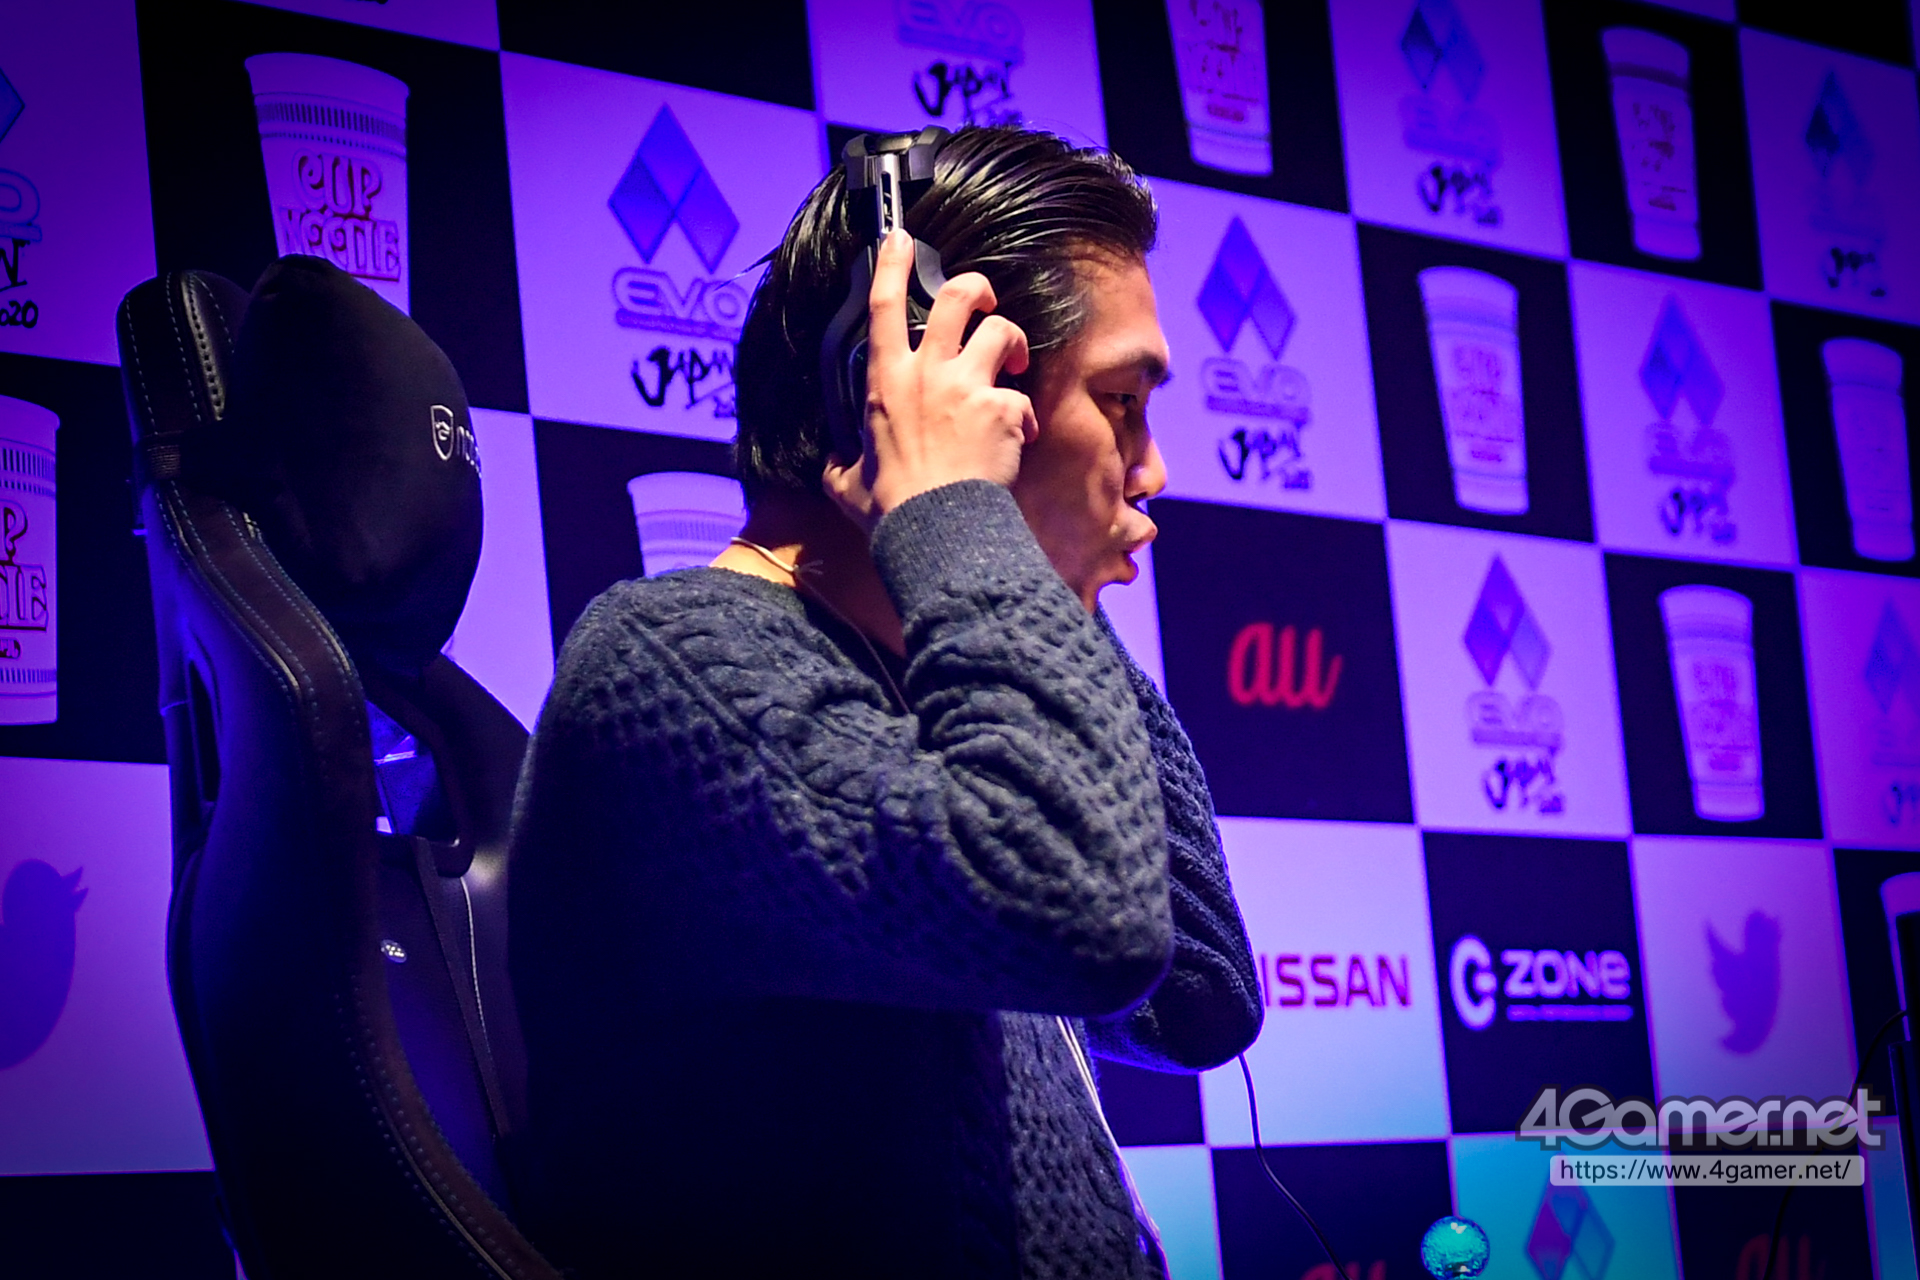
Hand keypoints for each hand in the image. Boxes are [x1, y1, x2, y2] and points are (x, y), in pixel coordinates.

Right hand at [822, 230, 1038, 531]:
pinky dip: (1026, 417)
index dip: (892, 263)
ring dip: (1014, 345)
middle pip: (959, 296)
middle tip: (985, 302)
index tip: (900, 237)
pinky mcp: (1003, 409)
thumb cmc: (891, 509)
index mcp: (886, 382)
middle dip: (977, 288)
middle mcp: (928, 373)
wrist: (937, 530)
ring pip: (1002, 331)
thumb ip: (841, 465)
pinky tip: (1022, 438)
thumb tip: (834, 467)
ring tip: (1016, 369)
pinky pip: (1023, 398)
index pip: (884, 306)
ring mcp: (968, 387)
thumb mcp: (846, 484)